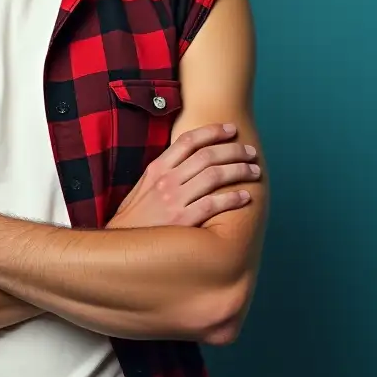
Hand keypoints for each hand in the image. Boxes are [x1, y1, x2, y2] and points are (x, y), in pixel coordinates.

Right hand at [107, 123, 259, 229]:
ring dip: (239, 170)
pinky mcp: (183, 221)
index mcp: (157, 168)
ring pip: (214, 176)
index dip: (213, 131)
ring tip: (254, 171)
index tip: (231, 129)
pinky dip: (233, 198)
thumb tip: (190, 158)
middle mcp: (166, 181)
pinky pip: (214, 204)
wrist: (122, 247)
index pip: (188, 140)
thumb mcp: (144, 187)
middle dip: (234, 150)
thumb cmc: (136, 218)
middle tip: (250, 151)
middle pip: (207, 155)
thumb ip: (165, 172)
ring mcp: (174, 200)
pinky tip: (246, 196)